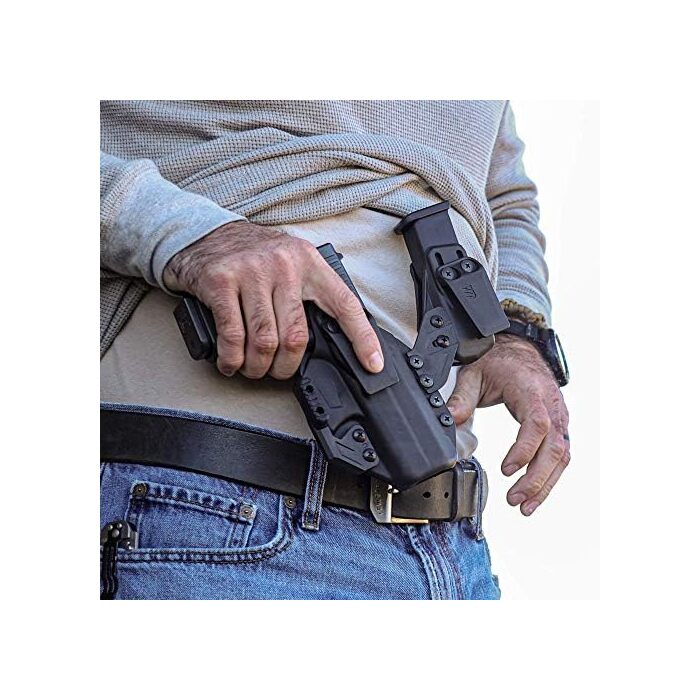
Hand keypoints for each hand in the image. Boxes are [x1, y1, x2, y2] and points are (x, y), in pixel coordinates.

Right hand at [164, 221, 383, 379]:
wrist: (204, 233)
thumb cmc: (252, 257)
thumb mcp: (290, 264)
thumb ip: (308, 294)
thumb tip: (327, 339)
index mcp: (310, 263)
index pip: (345, 304)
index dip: (362, 338)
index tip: (373, 364)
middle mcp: (285, 264)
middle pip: (297, 335)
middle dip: (286, 367)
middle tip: (277, 372)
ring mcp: (252, 271)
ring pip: (265, 340)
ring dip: (258, 366)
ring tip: (252, 369)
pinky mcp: (221, 281)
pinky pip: (233, 334)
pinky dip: (232, 359)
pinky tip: (231, 362)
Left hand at [446, 334, 569, 515]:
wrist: (518, 350)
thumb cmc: (497, 362)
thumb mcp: (473, 374)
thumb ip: (462, 398)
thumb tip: (450, 420)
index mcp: (531, 391)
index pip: (537, 424)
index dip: (524, 450)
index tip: (506, 470)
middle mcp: (551, 404)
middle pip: (555, 446)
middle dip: (537, 478)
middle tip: (515, 500)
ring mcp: (559, 416)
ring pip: (562, 454)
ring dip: (545, 484)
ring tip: (525, 507)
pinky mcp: (559, 425)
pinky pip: (561, 454)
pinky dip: (550, 477)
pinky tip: (535, 495)